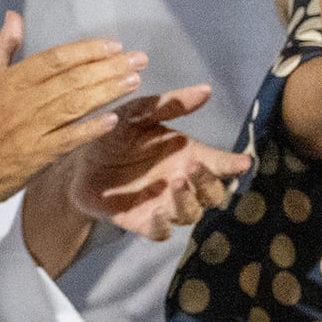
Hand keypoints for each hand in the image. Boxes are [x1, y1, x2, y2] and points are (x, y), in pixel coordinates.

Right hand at [0, 12, 146, 207]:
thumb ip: (2, 47)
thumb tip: (14, 17)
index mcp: (12, 80)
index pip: (56, 58)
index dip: (87, 50)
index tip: (114, 46)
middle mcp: (23, 101)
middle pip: (72, 79)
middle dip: (109, 68)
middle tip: (139, 59)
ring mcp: (30, 128)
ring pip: (74, 105)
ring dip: (106, 92)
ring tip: (134, 81)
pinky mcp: (36, 155)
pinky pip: (67, 140)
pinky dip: (89, 130)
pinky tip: (112, 120)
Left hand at [50, 85, 254, 241]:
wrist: (78, 165)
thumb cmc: (114, 136)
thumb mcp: (137, 114)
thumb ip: (169, 105)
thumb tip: (205, 90)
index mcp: (187, 154)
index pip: (220, 163)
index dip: (234, 164)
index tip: (243, 162)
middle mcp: (183, 182)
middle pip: (213, 193)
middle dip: (209, 182)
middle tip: (193, 167)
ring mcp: (166, 205)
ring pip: (191, 213)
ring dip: (187, 200)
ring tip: (175, 182)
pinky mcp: (144, 222)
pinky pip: (161, 231)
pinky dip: (162, 225)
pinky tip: (156, 213)